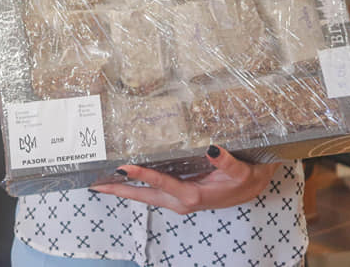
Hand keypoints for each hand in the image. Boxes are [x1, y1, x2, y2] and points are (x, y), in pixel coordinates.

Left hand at [89, 146, 279, 214]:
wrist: (252, 187)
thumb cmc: (246, 178)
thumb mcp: (239, 170)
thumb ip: (225, 162)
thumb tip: (211, 149)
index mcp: (192, 195)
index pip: (161, 182)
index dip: (141, 174)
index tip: (122, 167)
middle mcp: (181, 200)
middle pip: (145, 196)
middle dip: (120, 190)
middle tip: (97, 184)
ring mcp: (179, 199)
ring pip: (148, 195)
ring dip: (127, 189)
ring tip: (106, 180)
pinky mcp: (181, 196)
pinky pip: (156, 191)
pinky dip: (140, 185)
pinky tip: (131, 177)